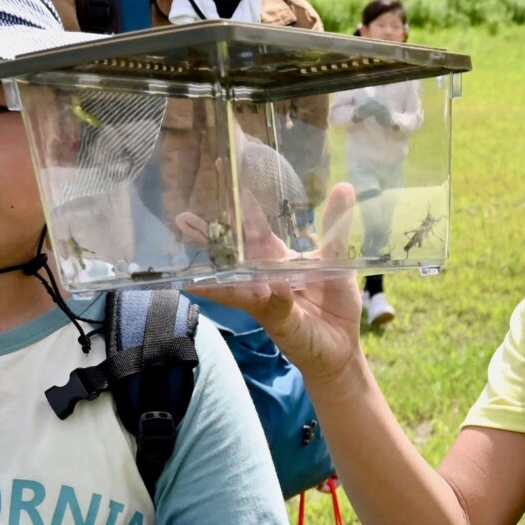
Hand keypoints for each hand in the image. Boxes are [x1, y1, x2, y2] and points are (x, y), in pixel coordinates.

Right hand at [197, 181, 365, 381]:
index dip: (241, 201)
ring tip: (188, 256)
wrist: (341, 349)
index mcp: (277, 257)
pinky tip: (220, 285)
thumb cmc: (336, 305)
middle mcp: (263, 275)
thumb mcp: (337, 260)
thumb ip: (336, 227)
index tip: (223, 175)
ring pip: (234, 278)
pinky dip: (246, 292)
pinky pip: (261, 302)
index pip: (255, 224)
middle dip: (208, 233)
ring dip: (213, 266)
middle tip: (181, 216)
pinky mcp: (275, 317)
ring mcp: (264, 296)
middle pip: (233, 250)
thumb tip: (344, 187)